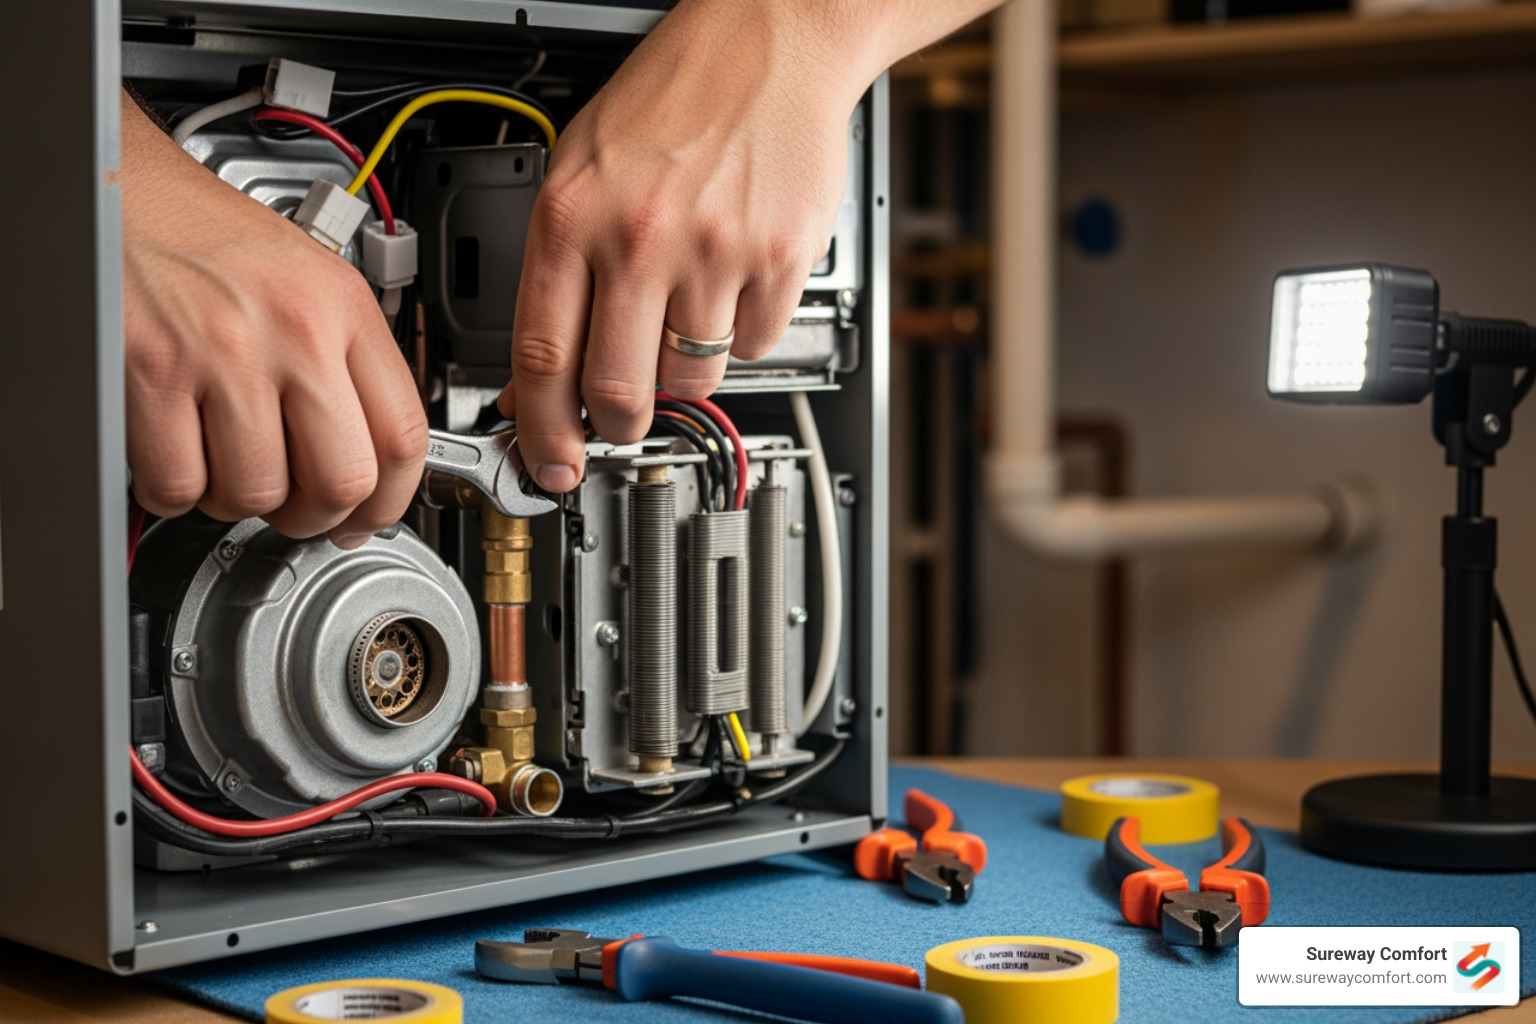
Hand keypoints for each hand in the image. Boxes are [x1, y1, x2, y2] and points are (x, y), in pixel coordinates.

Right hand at [121, 89, 426, 547]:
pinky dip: (174, 491)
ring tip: (226, 467)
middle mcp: (295, 329)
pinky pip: (179, 482)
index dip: (389, 500)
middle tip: (295, 509)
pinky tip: (176, 457)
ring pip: (257, 492)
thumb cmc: (209, 234)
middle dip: (316, 517)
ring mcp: (224, 352)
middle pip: (341, 480)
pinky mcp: (153, 369)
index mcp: (343, 308)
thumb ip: (347, 361)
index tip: (368, 516)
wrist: (121, 186)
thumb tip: (371, 457)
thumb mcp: (311, 280)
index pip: (403, 435)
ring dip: (237, 502)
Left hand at [499, 1, 876, 491]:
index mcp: (575, 213)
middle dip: (617, 426)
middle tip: (621, 424)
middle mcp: (642, 237)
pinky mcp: (779, 259)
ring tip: (686, 322)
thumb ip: (559, 270)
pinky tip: (733, 284)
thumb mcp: (581, 165)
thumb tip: (542, 374)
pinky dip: (742, 334)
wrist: (772, 39)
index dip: (541, 428)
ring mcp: (716, 252)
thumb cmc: (675, 95)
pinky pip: (754, 344)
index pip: (542, 356)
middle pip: (618, 390)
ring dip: (686, 374)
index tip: (548, 462)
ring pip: (693, 378)